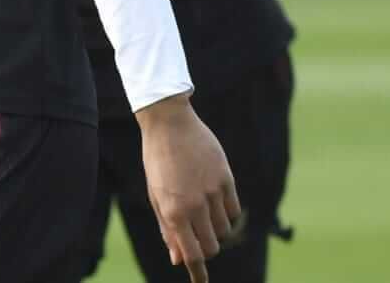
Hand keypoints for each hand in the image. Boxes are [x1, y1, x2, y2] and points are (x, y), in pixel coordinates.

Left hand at [138, 94, 241, 282]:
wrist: (169, 123)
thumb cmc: (157, 161)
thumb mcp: (155, 195)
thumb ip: (168, 228)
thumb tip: (177, 258)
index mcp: (173, 211)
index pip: (191, 253)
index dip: (197, 271)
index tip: (200, 282)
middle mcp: (194, 205)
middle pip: (211, 246)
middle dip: (206, 249)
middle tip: (197, 238)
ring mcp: (212, 192)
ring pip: (224, 230)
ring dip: (215, 230)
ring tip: (202, 212)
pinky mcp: (226, 179)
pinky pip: (234, 211)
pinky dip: (227, 214)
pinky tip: (215, 202)